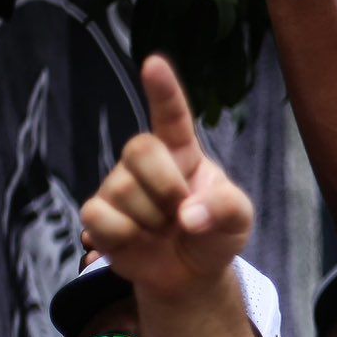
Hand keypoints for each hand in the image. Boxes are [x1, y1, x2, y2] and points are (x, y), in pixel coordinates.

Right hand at [81, 57, 254, 296]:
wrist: (191, 273)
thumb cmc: (214, 233)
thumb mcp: (239, 220)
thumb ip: (227, 209)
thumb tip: (187, 215)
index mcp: (184, 152)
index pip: (171, 115)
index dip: (163, 90)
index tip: (154, 64)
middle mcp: (146, 162)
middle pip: (140, 148)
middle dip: (166, 185)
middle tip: (183, 213)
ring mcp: (118, 185)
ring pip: (122, 190)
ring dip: (152, 220)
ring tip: (164, 231)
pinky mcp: (97, 214)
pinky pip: (101, 216)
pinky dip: (125, 236)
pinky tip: (138, 241)